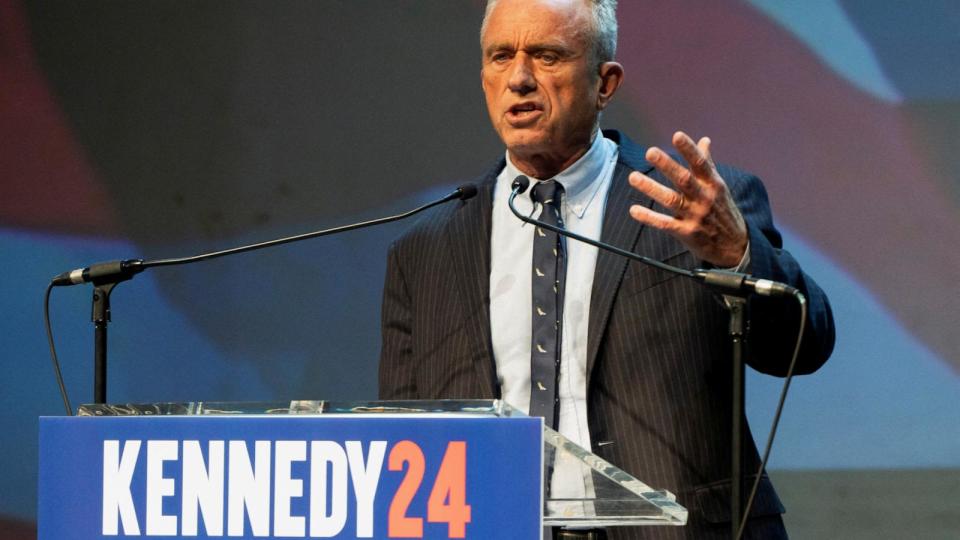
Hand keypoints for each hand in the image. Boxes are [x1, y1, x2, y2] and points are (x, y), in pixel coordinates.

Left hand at [628, 131, 747, 267]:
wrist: (735, 246)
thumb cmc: (724, 211)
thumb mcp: (719, 187)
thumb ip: (708, 164)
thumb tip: (704, 140)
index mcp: (713, 184)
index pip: (701, 163)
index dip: (689, 149)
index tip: (677, 135)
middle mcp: (704, 198)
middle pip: (684, 179)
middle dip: (667, 165)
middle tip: (650, 152)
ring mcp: (695, 215)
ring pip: (671, 200)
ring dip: (651, 188)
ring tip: (633, 177)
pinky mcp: (686, 232)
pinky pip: (665, 224)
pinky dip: (649, 217)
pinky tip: (634, 210)